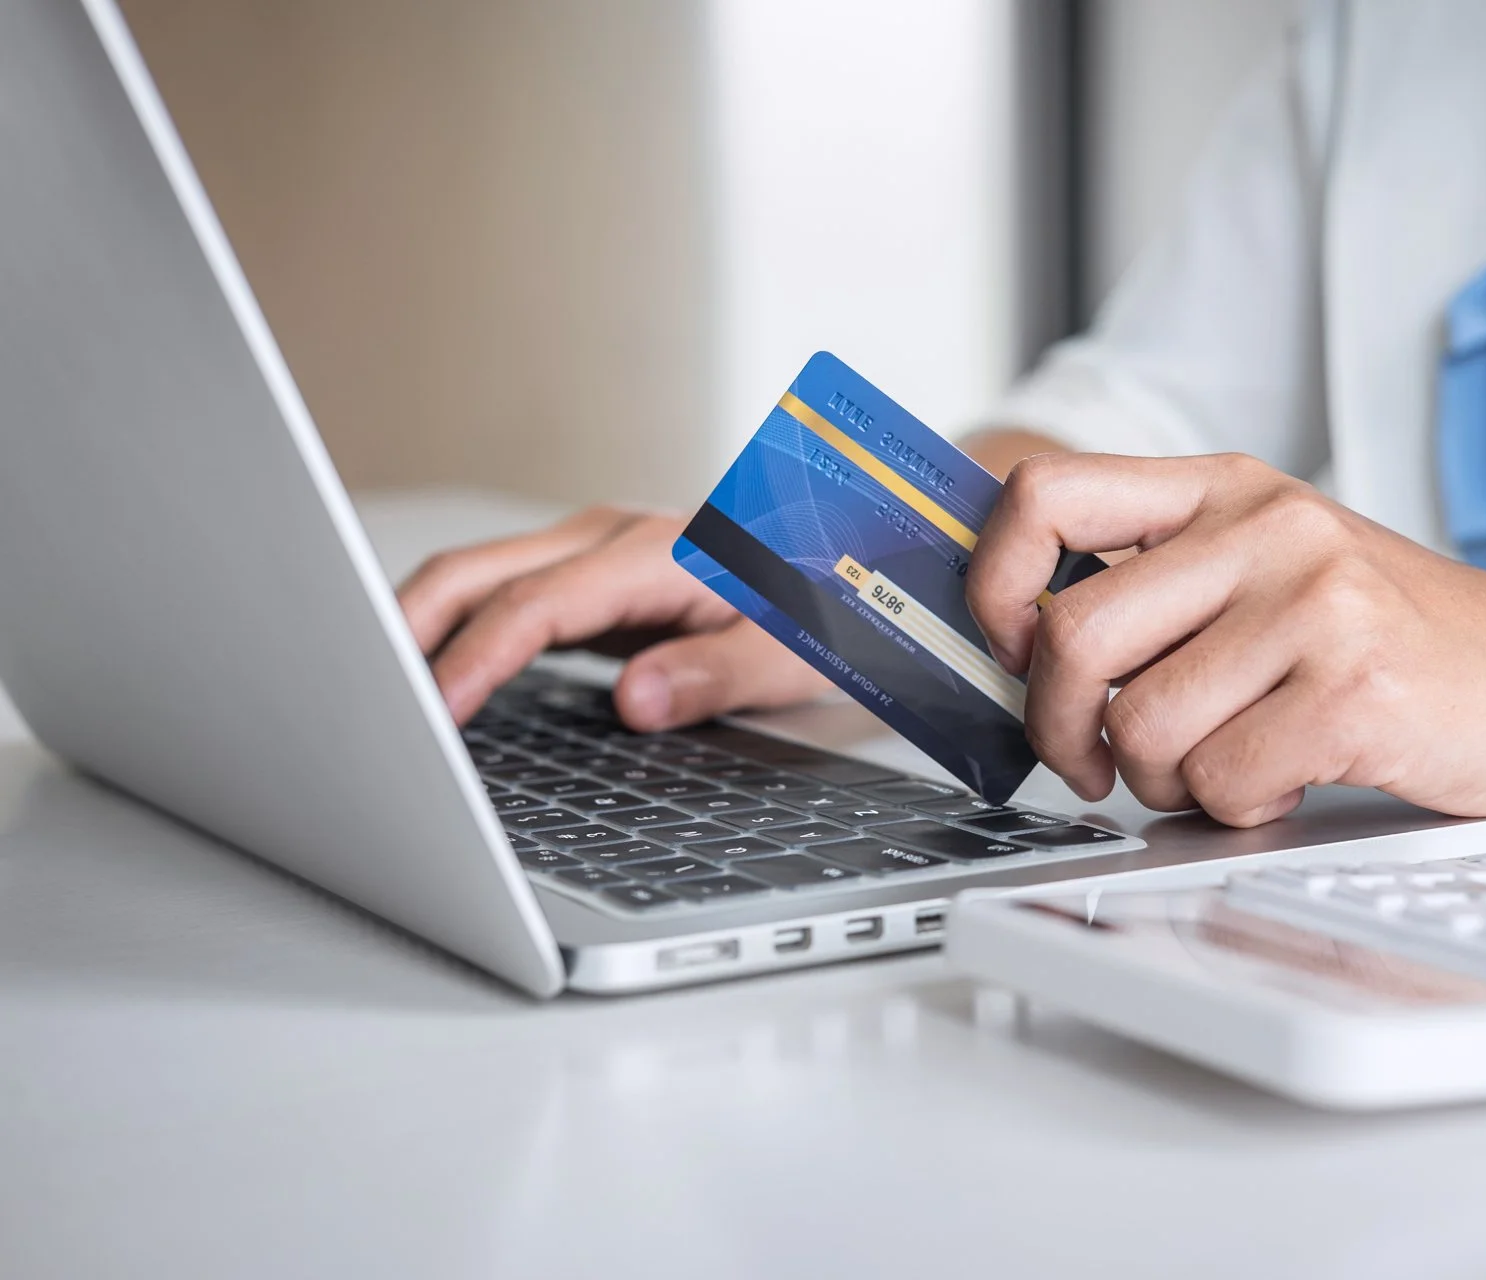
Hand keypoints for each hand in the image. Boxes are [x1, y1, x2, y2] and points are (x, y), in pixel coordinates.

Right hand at [397, 507, 826, 727]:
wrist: (854, 567)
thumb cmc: (827, 608)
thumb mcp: (793, 654)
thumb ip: (715, 675)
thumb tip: (634, 700)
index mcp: (654, 552)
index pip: (536, 607)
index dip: (476, 660)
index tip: (432, 714)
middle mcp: (609, 540)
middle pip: (474, 574)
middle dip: (405, 631)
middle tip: (359, 704)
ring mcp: (593, 555)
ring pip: (475, 580)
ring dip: (417, 628)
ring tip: (368, 698)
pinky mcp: (590, 582)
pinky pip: (501, 600)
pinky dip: (454, 633)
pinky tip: (428, 682)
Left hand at [965, 454, 1485, 825]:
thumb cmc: (1409, 641)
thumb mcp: (1284, 568)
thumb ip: (1170, 582)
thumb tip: (1026, 641)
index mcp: (1230, 490)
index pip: (1044, 493)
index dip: (994, 581)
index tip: (1012, 650)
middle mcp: (1266, 528)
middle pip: (1071, 635)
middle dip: (1061, 728)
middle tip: (1095, 762)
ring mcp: (1314, 602)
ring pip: (1138, 726)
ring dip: (1165, 780)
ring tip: (1232, 764)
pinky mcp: (1354, 688)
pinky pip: (1220, 781)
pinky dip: (1238, 807)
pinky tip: (1291, 779)